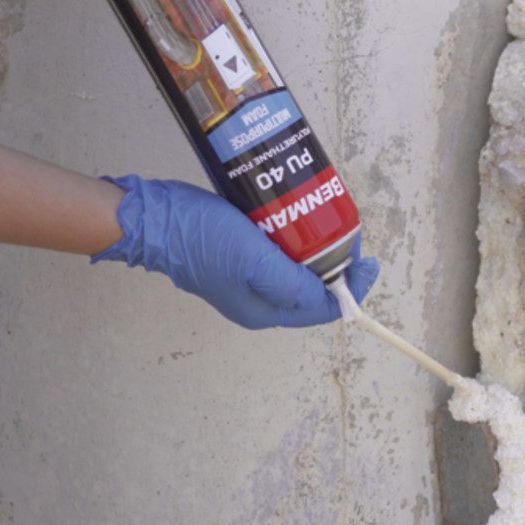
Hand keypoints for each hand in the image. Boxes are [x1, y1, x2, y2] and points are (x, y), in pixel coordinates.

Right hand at [92, 175, 380, 330]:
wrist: (155, 217)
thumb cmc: (203, 239)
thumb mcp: (255, 262)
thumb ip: (293, 285)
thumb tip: (331, 298)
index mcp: (265, 311)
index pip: (323, 308)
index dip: (351, 287)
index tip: (369, 261)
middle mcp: (259, 298)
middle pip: (312, 286)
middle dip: (337, 263)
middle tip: (350, 233)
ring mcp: (247, 274)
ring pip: (297, 264)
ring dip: (318, 245)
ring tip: (333, 220)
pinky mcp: (239, 251)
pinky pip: (278, 246)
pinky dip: (295, 234)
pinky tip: (303, 212)